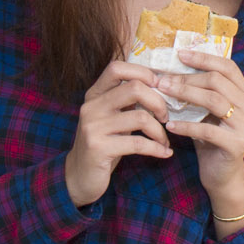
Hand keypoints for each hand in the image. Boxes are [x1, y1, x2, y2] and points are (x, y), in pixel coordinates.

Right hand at [64, 61, 173, 206]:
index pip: (117, 67)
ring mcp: (93, 127)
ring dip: (159, 131)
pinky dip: (156, 148)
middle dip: (159, 102)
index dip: (143, 73)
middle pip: (134, 88)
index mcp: (95, 94)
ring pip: (140, 117)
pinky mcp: (98, 148)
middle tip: (165, 117)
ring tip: (164, 141)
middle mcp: (91, 106)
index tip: (159, 88)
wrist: (78, 176)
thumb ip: (127, 101)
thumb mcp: (112, 117)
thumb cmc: (103, 143)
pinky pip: (138, 143)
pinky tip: (164, 153)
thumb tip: (160, 85)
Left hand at [155, 49, 243, 198]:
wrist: (222, 174)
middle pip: (218, 81)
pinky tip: (170, 125)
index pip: (227, 67)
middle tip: (163, 80)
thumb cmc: (210, 138)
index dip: (204, 58)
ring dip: (185, 95)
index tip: (179, 54)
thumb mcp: (207, 111)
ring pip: (214, 101)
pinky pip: (208, 130)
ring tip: (164, 93)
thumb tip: (172, 67)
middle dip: (187, 78)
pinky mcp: (237, 144)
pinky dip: (186, 126)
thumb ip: (200, 91)